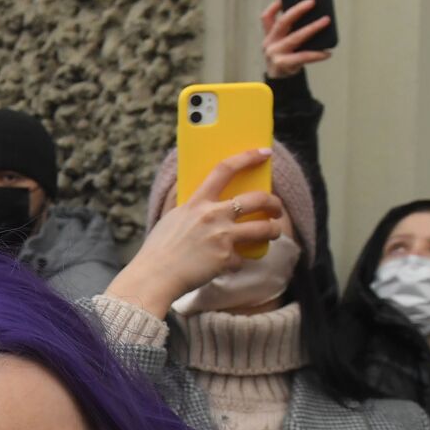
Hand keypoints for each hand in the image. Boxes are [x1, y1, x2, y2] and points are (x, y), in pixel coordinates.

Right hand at [105, 148, 281, 317]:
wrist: (154, 277)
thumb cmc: (158, 250)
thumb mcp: (171, 219)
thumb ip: (188, 206)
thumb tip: (195, 194)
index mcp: (197, 203)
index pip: (225, 169)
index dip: (247, 157)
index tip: (264, 152)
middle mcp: (213, 216)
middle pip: (258, 199)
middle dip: (274, 203)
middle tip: (275, 208)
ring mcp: (222, 237)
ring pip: (264, 229)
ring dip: (274, 230)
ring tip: (273, 233)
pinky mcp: (226, 259)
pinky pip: (242, 258)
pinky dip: (237, 262)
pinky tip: (228, 265)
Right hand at [261, 0, 332, 78]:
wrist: (280, 81)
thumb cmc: (285, 58)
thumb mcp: (281, 44)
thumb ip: (289, 32)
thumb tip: (314, 15)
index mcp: (269, 36)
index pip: (266, 18)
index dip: (274, 7)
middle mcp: (270, 43)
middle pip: (282, 22)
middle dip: (297, 10)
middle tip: (312, 2)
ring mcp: (275, 54)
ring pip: (295, 37)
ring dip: (312, 28)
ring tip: (326, 21)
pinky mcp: (284, 64)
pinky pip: (303, 56)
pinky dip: (317, 54)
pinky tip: (327, 53)